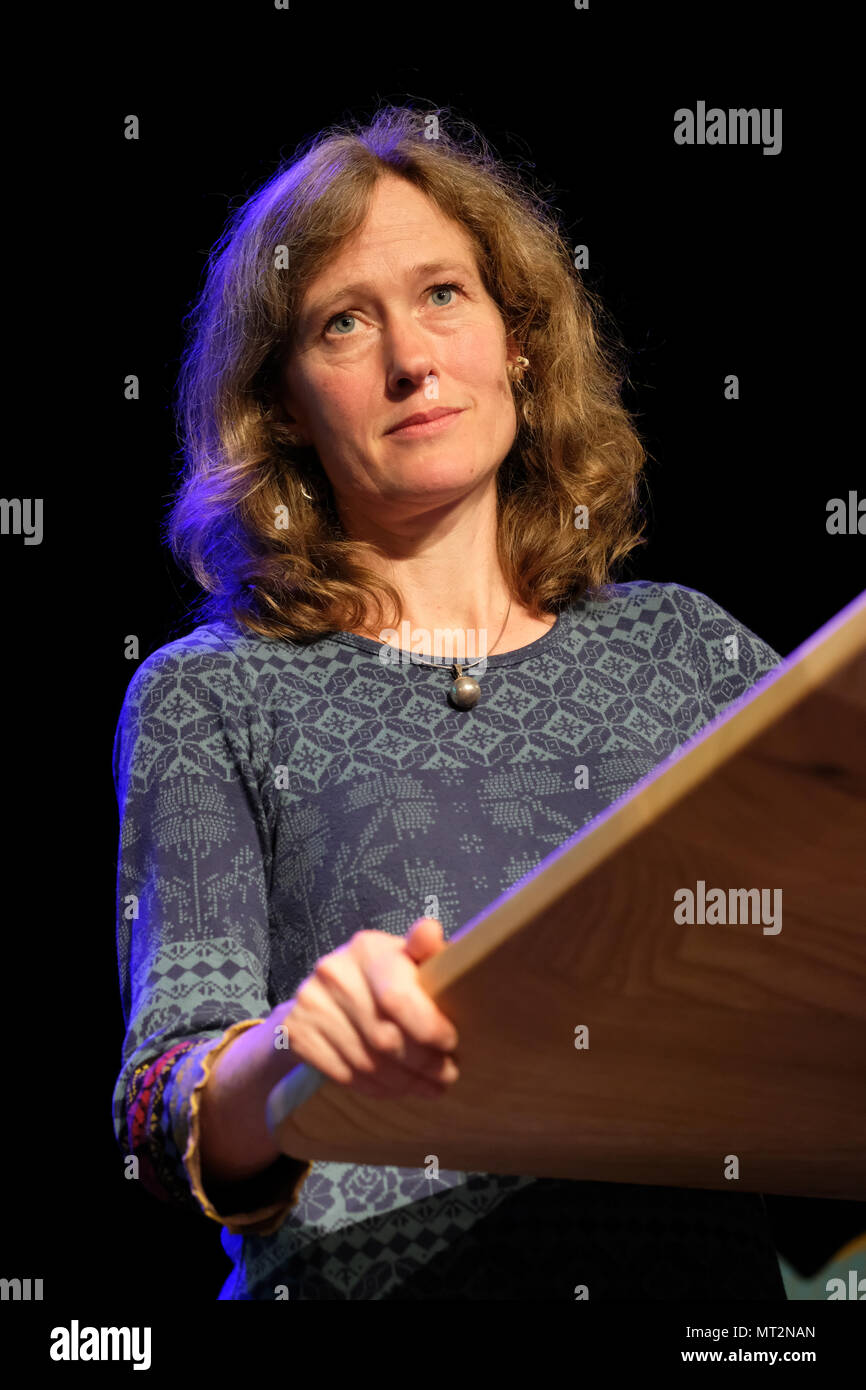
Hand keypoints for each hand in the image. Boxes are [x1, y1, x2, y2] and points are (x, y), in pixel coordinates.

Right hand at [272, 918, 459, 1099]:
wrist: (321, 997)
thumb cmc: (381, 978)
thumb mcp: (406, 958)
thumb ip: (425, 950)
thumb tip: (429, 930)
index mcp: (367, 948)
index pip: (398, 998)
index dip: (428, 1028)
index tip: (451, 1043)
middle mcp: (334, 972)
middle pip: (385, 1037)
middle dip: (424, 1064)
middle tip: (448, 1074)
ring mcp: (310, 1003)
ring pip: (367, 1063)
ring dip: (404, 1082)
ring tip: (430, 1085)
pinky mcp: (296, 1033)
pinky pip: (344, 1075)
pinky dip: (377, 1088)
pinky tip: (396, 1087)